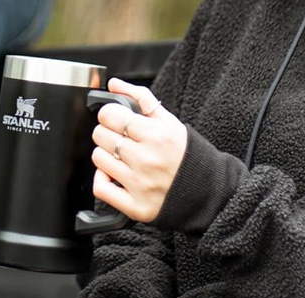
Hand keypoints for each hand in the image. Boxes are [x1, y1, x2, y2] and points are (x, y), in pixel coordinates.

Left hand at [92, 78, 187, 222]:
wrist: (205, 191)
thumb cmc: (185, 155)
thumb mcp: (169, 121)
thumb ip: (141, 99)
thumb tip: (114, 84)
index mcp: (157, 136)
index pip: (111, 115)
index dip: (109, 114)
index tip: (115, 118)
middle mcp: (147, 160)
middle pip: (101, 136)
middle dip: (107, 133)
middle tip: (120, 138)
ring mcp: (140, 184)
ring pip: (98, 158)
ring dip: (104, 154)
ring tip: (120, 157)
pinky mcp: (135, 206)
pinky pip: (101, 188)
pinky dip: (102, 179)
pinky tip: (114, 175)